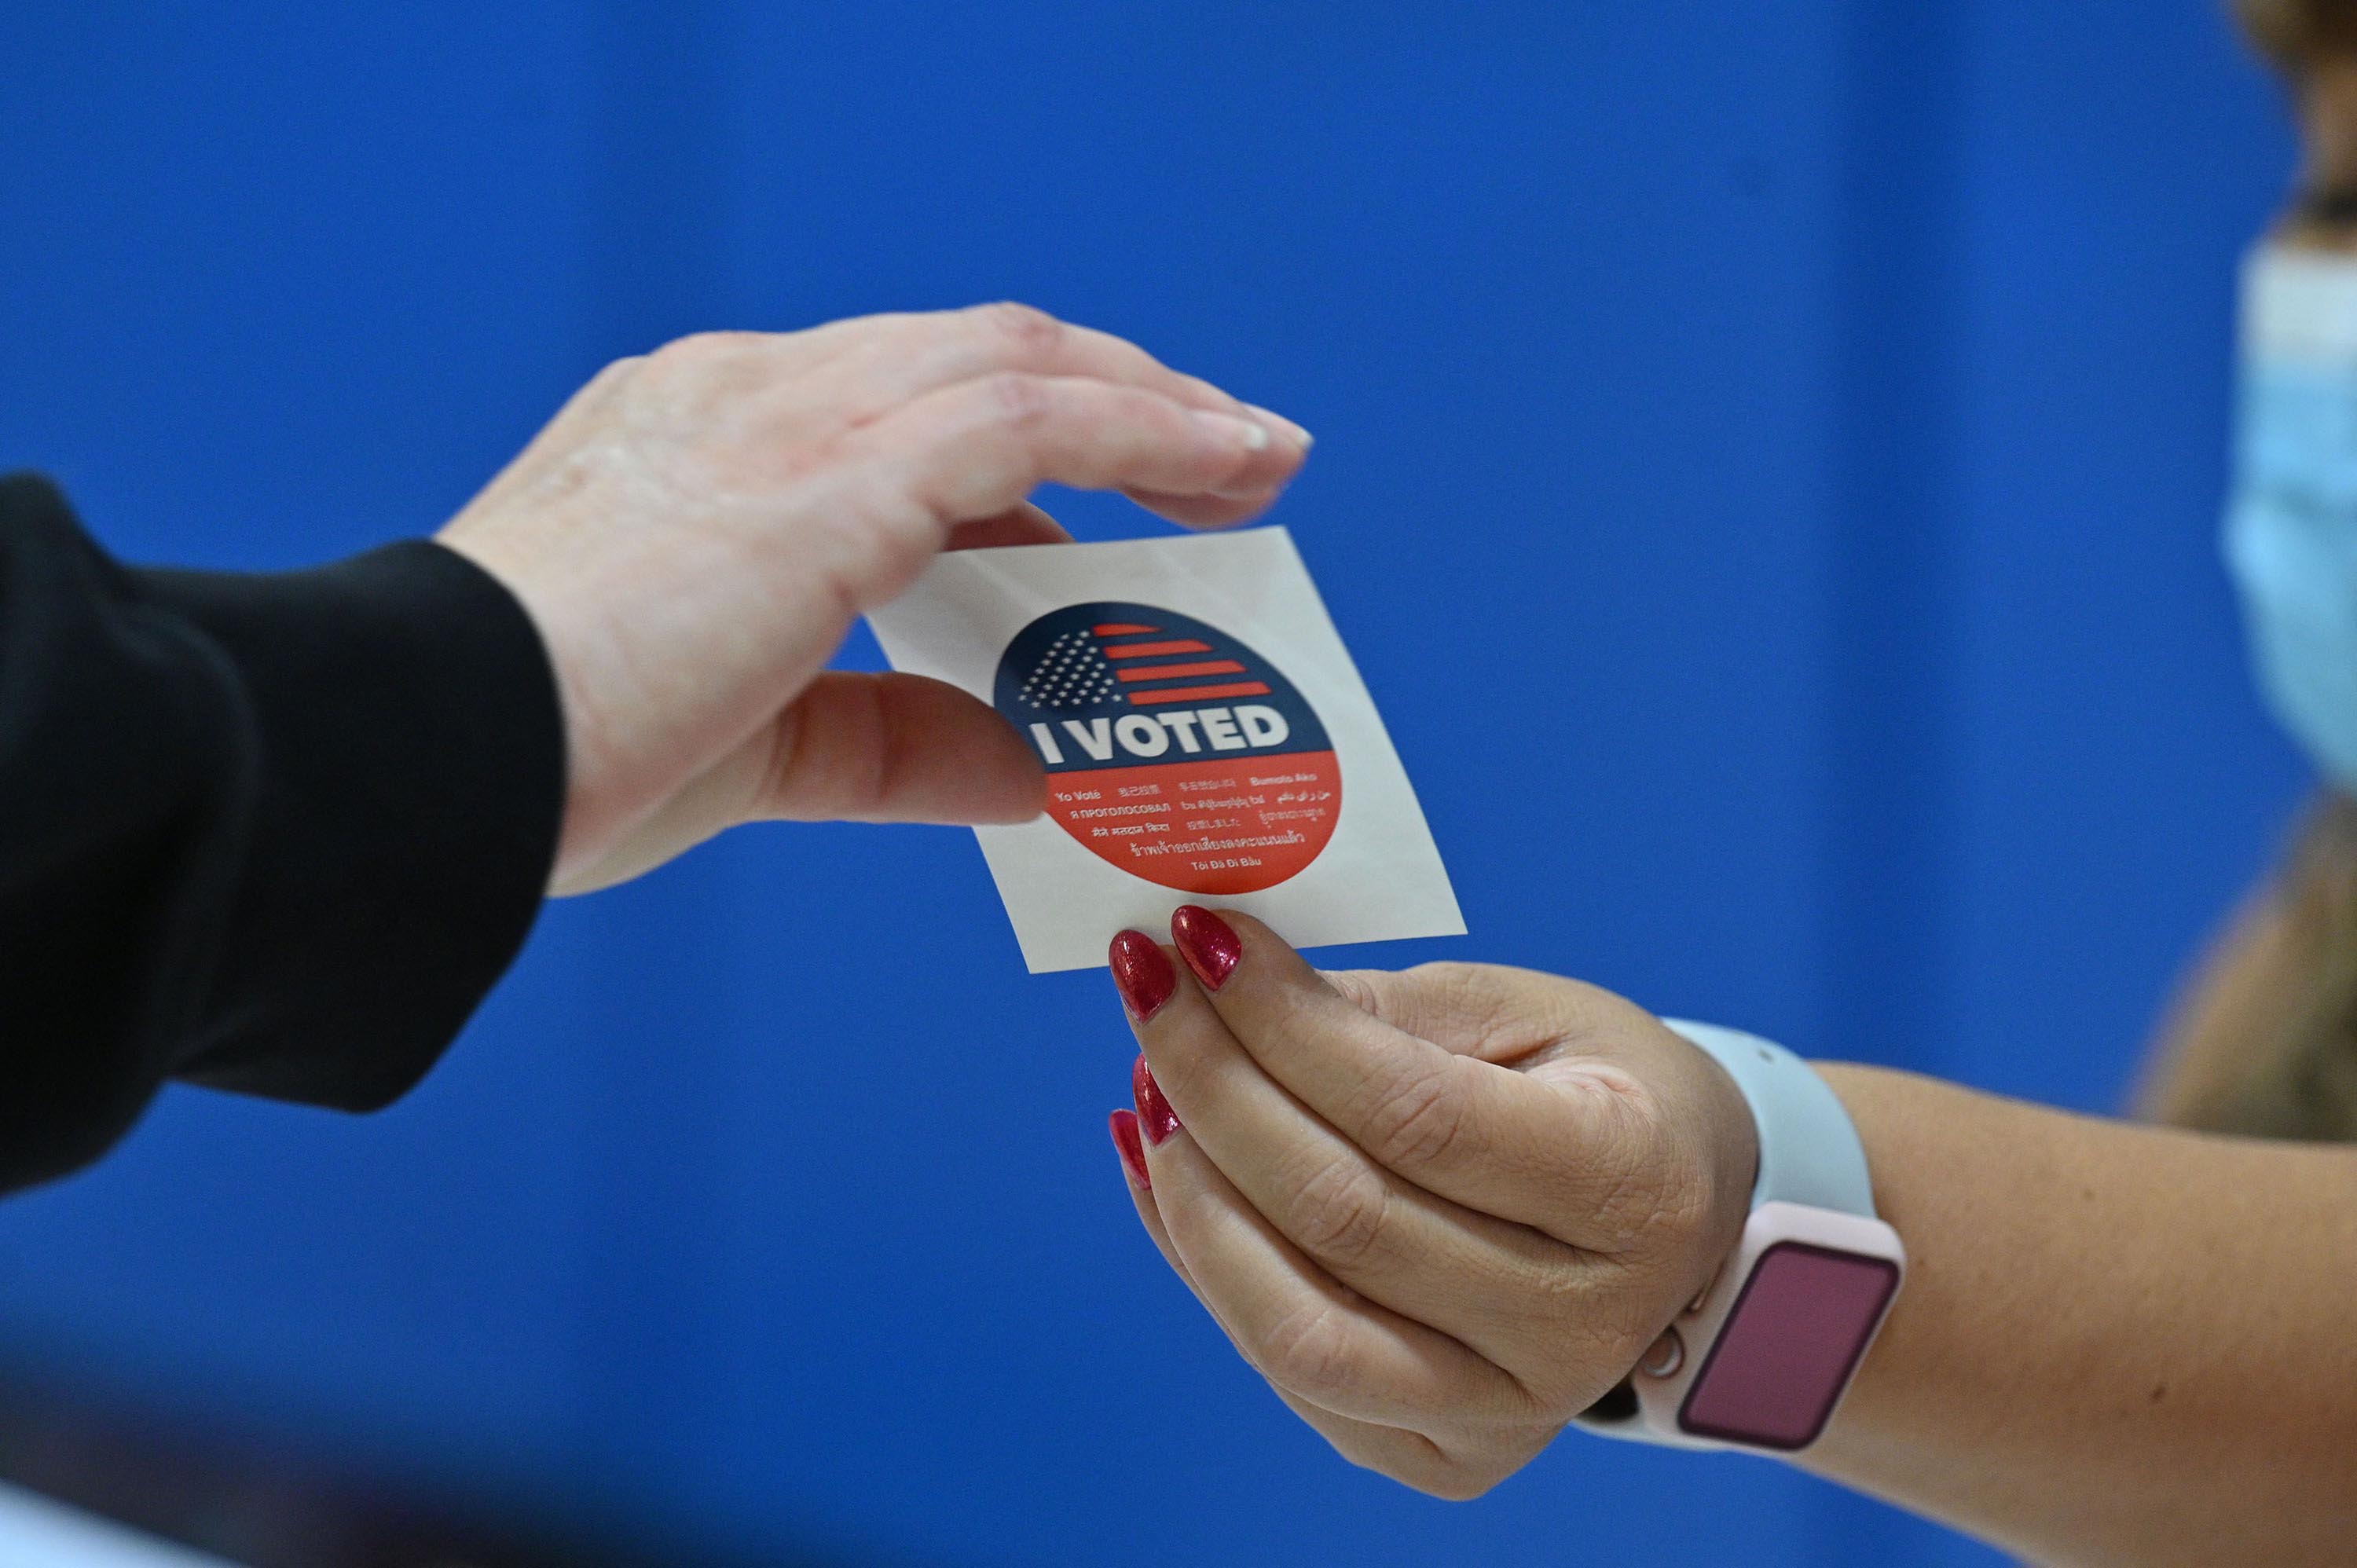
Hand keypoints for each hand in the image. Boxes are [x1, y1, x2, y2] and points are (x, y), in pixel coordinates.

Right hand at [436, 304, 1309, 893]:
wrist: (417, 763)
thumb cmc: (538, 764)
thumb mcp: (755, 752)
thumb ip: (898, 745)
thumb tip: (1034, 770)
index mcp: (701, 443)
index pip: (903, 416)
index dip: (1030, 450)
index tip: (1116, 506)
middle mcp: (745, 399)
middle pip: (978, 362)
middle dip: (1115, 403)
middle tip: (1226, 458)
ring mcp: (783, 421)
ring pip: (1018, 367)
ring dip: (1156, 409)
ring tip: (1258, 457)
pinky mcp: (825, 478)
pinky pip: (1028, 422)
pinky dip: (1142, 437)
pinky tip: (1226, 465)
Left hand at [1103, 908, 1755, 1497]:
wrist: (1672, 1220)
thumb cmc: (1597, 1090)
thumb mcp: (1525, 1011)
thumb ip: (1379, 1013)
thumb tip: (1220, 984)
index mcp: (1632, 1188)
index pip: (1417, 1116)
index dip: (1288, 1027)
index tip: (1201, 940)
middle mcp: (1580, 1327)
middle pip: (1343, 1215)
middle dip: (1216, 1086)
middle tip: (1149, 992)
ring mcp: (1508, 1414)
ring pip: (1296, 1323)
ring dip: (1191, 1193)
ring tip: (1149, 1086)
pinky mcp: (1440, 1456)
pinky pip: (1285, 1367)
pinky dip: (1203, 1262)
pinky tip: (1166, 1166)